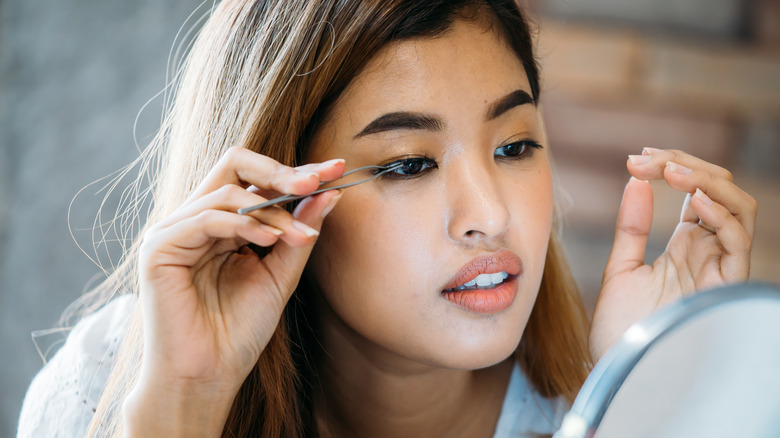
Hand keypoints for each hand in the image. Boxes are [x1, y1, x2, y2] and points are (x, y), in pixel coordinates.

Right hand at [124, 148, 344, 436]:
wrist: (208, 376)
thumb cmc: (240, 331)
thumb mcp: (280, 274)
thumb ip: (299, 232)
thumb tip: (329, 192)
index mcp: (222, 223)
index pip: (256, 178)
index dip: (296, 171)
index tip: (336, 168)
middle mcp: (196, 219)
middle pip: (234, 164)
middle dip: (280, 171)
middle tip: (316, 181)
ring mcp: (174, 230)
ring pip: (226, 191)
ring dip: (271, 210)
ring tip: (298, 235)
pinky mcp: (159, 247)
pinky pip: (206, 217)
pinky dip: (242, 223)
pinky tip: (270, 239)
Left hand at [589, 148, 757, 362]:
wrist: (622, 372)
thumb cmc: (622, 329)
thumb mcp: (621, 267)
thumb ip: (632, 226)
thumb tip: (636, 181)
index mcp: (686, 247)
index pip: (698, 191)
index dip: (673, 167)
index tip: (636, 159)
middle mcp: (708, 254)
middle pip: (721, 191)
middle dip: (687, 165)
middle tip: (647, 158)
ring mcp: (718, 268)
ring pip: (740, 209)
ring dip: (708, 181)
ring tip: (670, 171)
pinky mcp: (722, 288)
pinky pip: (738, 244)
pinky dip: (722, 216)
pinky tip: (694, 202)